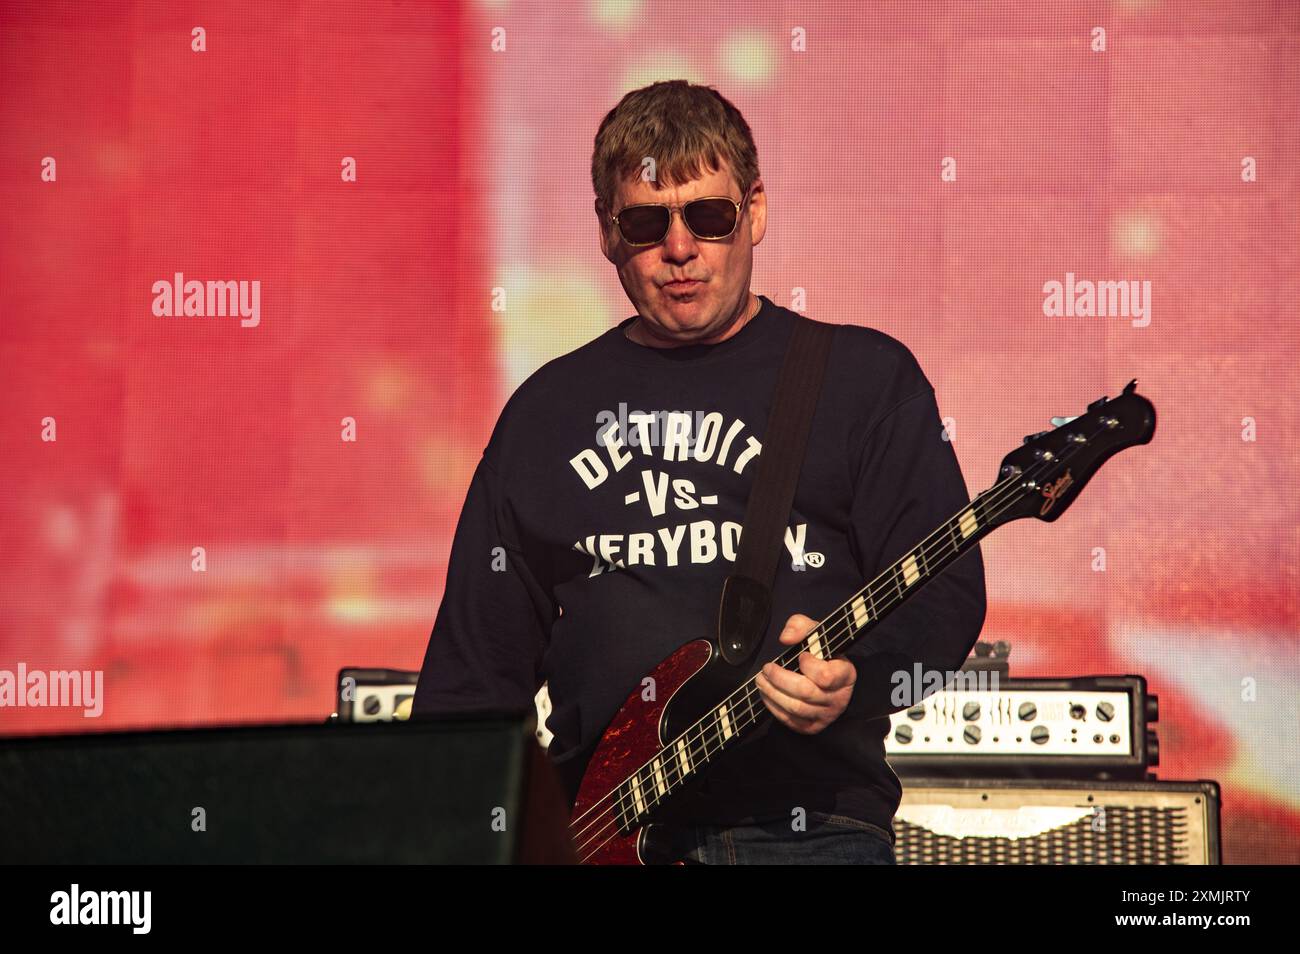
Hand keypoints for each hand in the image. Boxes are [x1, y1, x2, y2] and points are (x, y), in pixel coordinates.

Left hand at [754, 613, 856, 733]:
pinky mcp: (812, 726)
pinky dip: (773, 707)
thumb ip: (800, 626)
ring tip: (761, 680)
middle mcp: (838, 698)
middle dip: (780, 679)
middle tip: (766, 669)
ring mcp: (826, 715)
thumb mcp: (815, 633)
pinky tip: (766, 694)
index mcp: (844, 675)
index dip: (809, 666)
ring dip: (772, 693)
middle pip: (805, 692)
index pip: (825, 676)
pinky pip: (790, 720)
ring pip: (795, 708)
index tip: (801, 656)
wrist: (829, 677)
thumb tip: (786, 638)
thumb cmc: (822, 654)